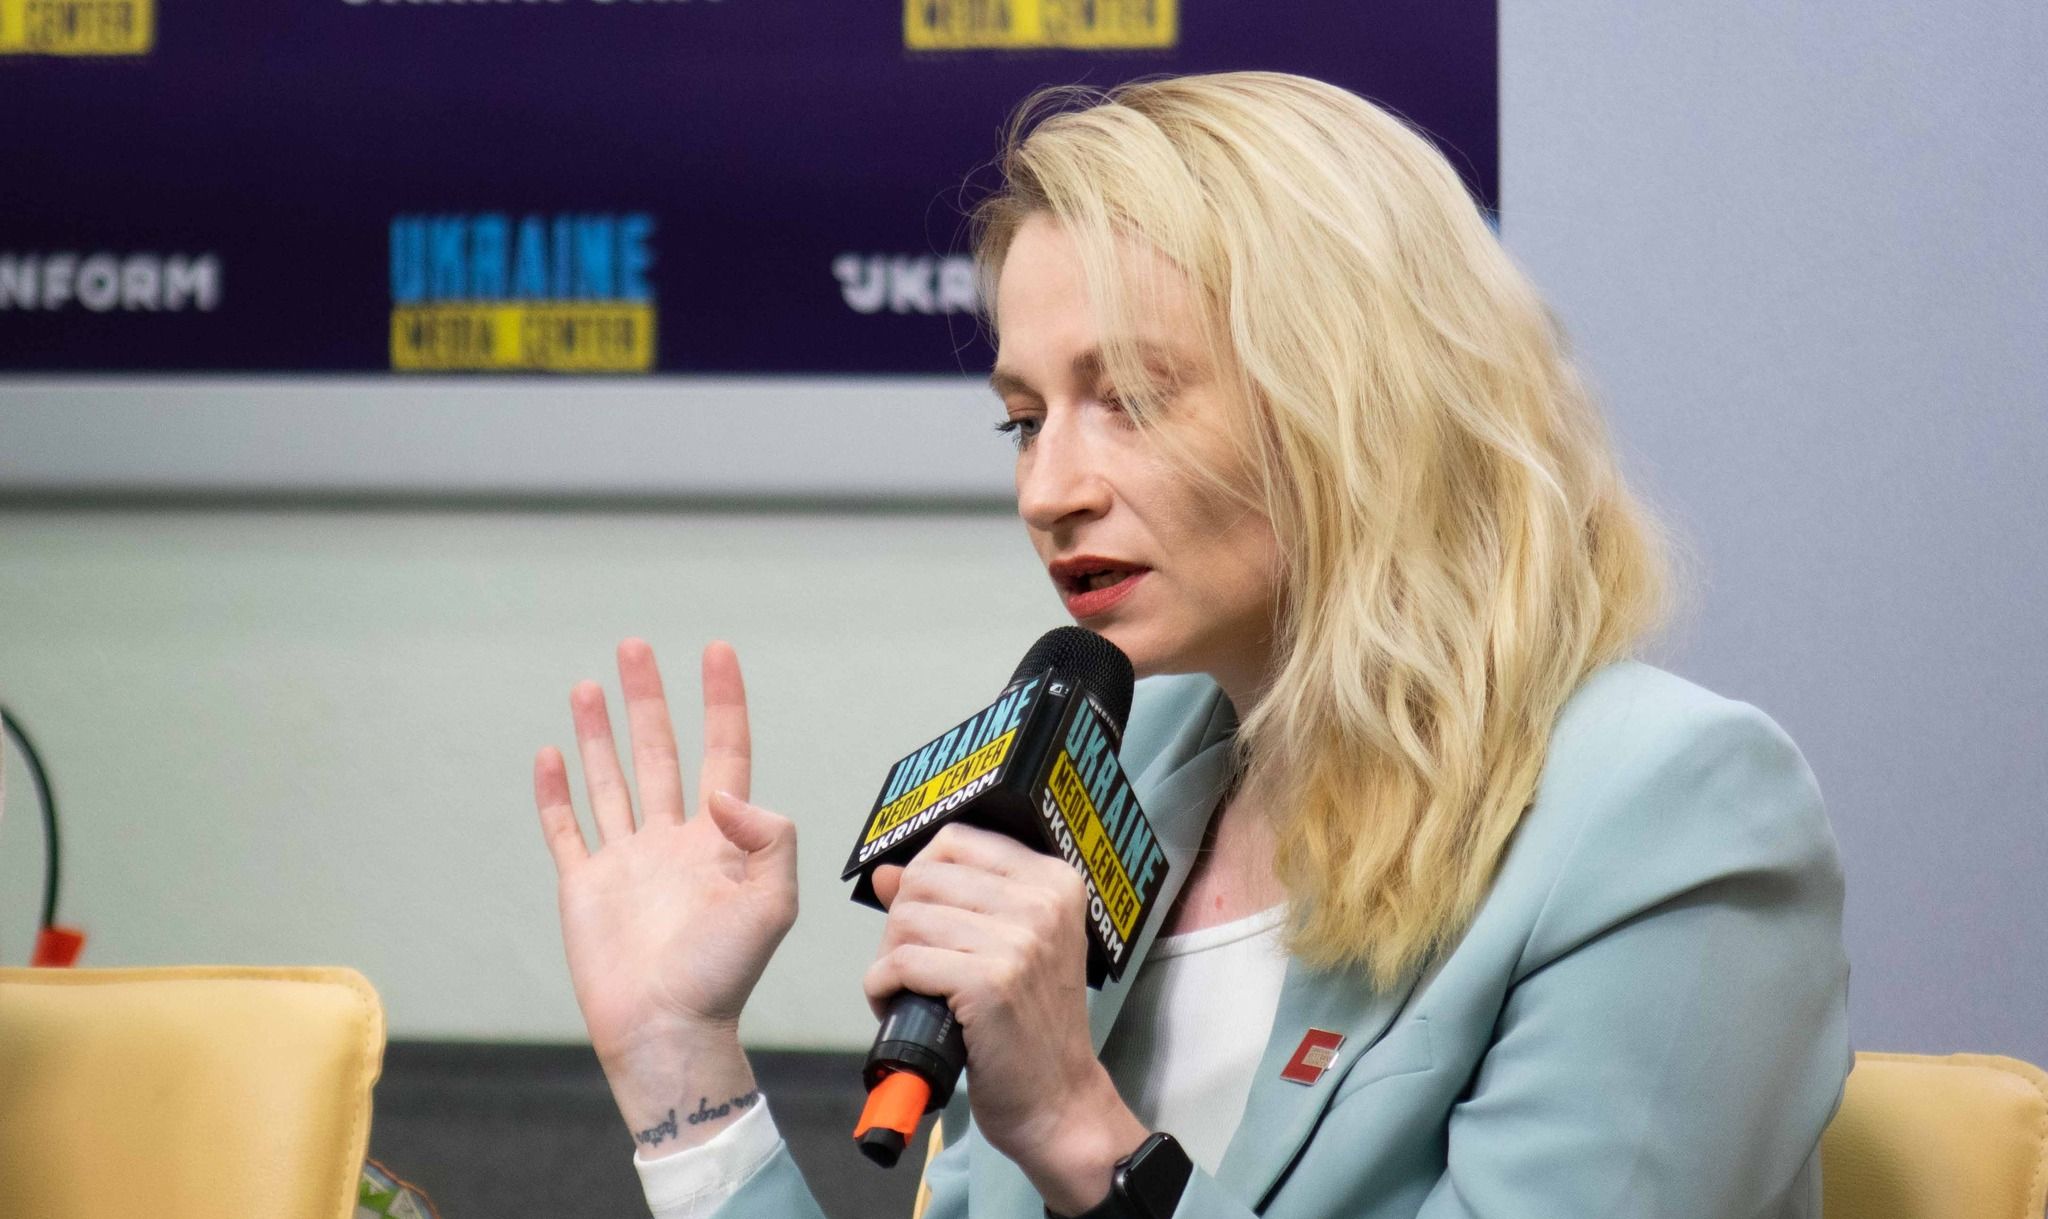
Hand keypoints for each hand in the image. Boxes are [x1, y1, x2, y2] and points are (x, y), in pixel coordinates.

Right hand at [533, 638, 796, 1150]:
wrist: (667, 1030)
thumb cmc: (724, 976)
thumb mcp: (773, 903)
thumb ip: (768, 837)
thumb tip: (724, 794)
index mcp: (721, 840)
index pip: (725, 752)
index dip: (722, 702)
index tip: (716, 652)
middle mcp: (673, 840)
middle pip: (660, 751)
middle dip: (648, 698)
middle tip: (634, 646)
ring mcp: (627, 861)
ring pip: (611, 779)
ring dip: (600, 732)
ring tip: (588, 684)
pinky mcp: (586, 886)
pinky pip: (566, 828)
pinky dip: (555, 792)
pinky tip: (549, 753)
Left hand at [864, 824, 1147, 1212]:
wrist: (1058, 1099)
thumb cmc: (1031, 1023)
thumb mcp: (1010, 945)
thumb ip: (954, 899)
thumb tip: (886, 871)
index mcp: (1054, 880)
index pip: (957, 840)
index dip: (923, 875)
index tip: (925, 917)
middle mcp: (1043, 901)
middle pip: (925, 877)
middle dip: (900, 921)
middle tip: (914, 964)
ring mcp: (1020, 941)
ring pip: (907, 918)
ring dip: (889, 957)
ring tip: (909, 989)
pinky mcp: (989, 983)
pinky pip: (901, 963)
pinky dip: (882, 986)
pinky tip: (896, 1005)